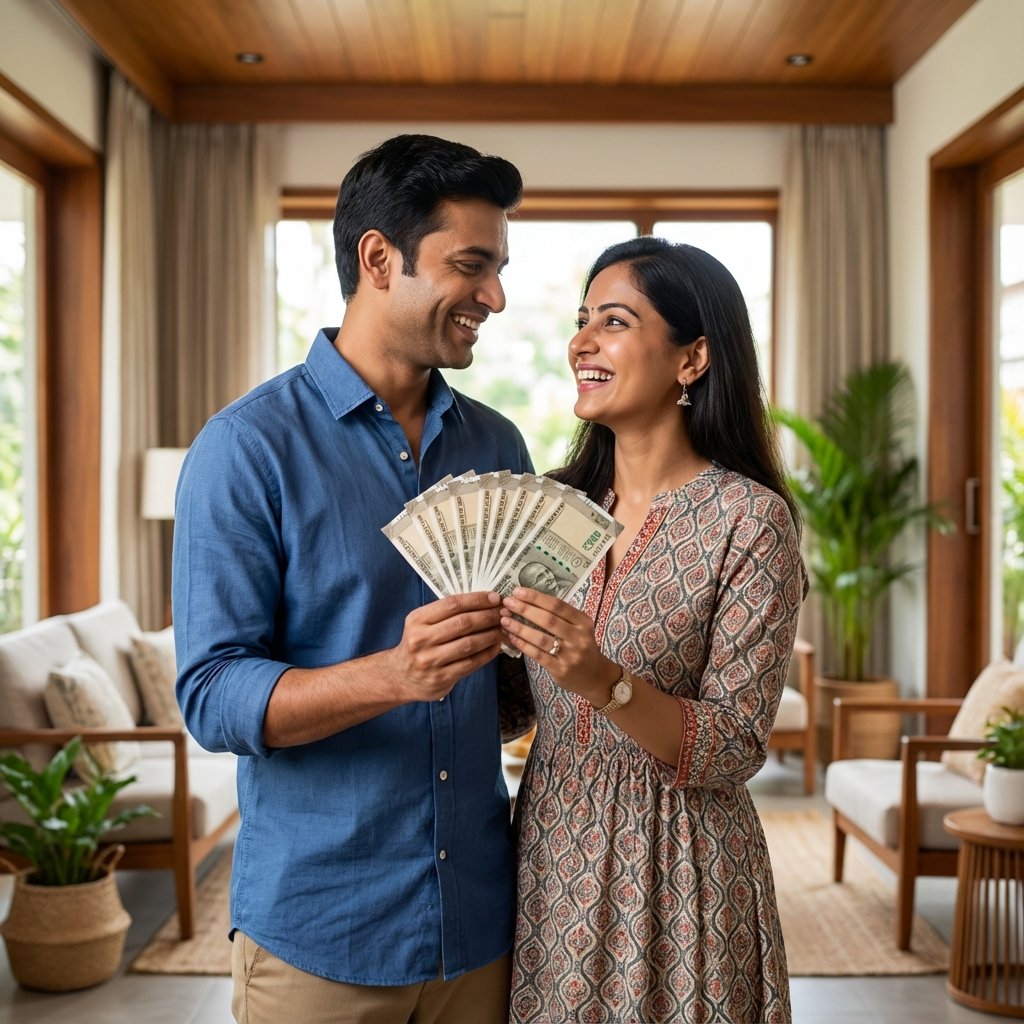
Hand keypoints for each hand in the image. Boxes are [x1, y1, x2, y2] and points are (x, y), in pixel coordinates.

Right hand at [390, 592, 503, 700]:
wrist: (399, 677)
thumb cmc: (418, 645)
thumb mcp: (422, 624)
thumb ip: (446, 614)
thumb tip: (483, 601)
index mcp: (417, 620)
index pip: (452, 604)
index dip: (477, 599)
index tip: (495, 598)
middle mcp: (421, 639)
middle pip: (463, 623)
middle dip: (488, 616)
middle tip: (505, 612)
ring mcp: (430, 660)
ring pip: (469, 644)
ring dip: (491, 634)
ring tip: (504, 629)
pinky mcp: (440, 678)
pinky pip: (471, 663)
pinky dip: (487, 653)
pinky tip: (496, 646)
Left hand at [501, 588, 617, 705]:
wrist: (596, 676)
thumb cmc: (581, 647)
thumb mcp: (579, 628)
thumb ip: (561, 616)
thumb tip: (528, 600)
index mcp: (583, 622)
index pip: (557, 605)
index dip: (536, 597)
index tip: (518, 591)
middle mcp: (579, 637)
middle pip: (548, 620)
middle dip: (525, 610)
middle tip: (507, 603)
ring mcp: (570, 655)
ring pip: (541, 638)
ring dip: (520, 628)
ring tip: (504, 620)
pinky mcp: (561, 670)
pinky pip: (538, 655)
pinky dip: (522, 645)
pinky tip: (511, 637)